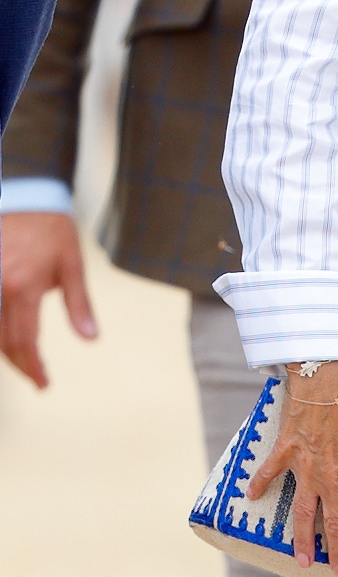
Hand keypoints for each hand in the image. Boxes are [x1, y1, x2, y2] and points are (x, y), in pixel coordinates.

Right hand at [0, 211, 97, 387]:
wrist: (26, 192)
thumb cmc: (52, 228)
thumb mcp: (72, 265)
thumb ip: (80, 304)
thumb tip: (90, 338)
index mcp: (22, 288)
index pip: (25, 342)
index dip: (33, 368)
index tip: (43, 383)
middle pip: (2, 341)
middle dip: (19, 364)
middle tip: (35, 377)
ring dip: (3, 349)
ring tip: (22, 361)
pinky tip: (6, 335)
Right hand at [247, 364, 337, 576]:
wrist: (328, 373)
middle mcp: (331, 477)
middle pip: (334, 523)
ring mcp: (305, 466)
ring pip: (304, 512)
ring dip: (304, 540)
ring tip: (304, 562)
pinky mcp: (285, 450)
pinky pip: (269, 472)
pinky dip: (258, 485)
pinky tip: (251, 498)